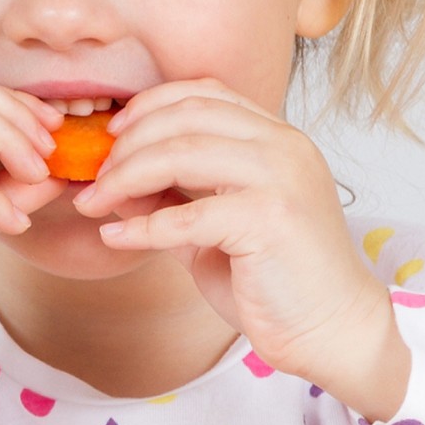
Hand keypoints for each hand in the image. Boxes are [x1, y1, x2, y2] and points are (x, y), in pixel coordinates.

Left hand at [75, 77, 409, 410]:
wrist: (332, 331)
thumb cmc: (277, 281)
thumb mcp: (216, 227)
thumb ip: (174, 198)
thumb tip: (115, 182)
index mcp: (277, 137)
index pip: (205, 93)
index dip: (150, 106)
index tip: (112, 135)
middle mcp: (283, 146)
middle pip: (185, 116)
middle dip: (126, 144)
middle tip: (92, 177)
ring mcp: (281, 178)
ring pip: (181, 153)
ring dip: (125, 177)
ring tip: (94, 202)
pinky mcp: (270, 219)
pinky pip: (186, 215)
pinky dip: (141, 226)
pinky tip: (117, 238)